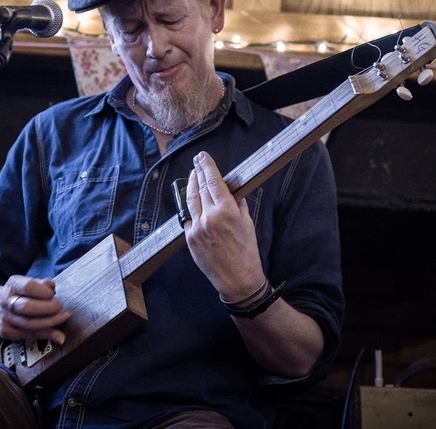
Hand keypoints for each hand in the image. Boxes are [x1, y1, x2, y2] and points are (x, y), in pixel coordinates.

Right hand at [0, 276, 70, 344]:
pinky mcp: (7, 332)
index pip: (28, 287)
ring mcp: (5, 319)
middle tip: (61, 307)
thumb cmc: (17, 294)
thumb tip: (51, 286)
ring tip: (63, 317)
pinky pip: (30, 335)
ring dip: (50, 322)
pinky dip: (47, 335)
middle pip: (27, 307)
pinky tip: (58, 336)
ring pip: (29, 324)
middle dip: (48, 308)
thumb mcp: (26, 283)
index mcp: (12, 286)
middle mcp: (6, 302)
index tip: (53, 293)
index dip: (43, 291)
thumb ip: (40, 283)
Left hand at [184, 152, 265, 301]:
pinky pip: (188, 218)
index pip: (213, 181)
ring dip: (191, 186)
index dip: (207, 166)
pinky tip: (192, 202)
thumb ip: (237, 204)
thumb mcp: (247, 223)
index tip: (202, 157)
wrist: (237, 278)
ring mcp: (197, 228)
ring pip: (190, 200)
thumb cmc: (246, 251)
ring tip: (193, 176)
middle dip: (197, 173)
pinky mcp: (189, 238)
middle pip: (200, 188)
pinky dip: (191, 208)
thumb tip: (229, 191)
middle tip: (196, 163)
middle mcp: (209, 217)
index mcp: (227, 211)